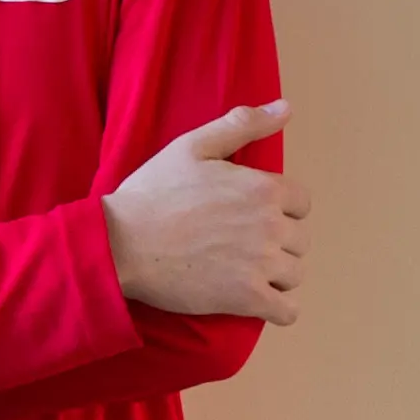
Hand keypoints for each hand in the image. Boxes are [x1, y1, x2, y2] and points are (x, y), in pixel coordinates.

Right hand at [104, 100, 306, 322]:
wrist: (118, 243)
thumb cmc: (152, 194)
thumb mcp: (192, 147)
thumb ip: (243, 125)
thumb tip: (287, 108)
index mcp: (264, 189)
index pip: (301, 203)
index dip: (277, 209)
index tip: (247, 216)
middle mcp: (272, 226)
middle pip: (300, 240)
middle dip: (276, 242)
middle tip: (238, 245)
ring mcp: (262, 265)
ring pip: (295, 273)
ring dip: (276, 275)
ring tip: (242, 271)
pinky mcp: (248, 299)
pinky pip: (287, 311)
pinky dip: (277, 308)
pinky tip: (256, 300)